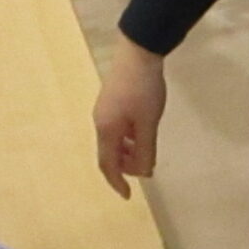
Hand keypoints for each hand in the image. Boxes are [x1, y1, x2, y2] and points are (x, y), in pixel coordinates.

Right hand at [93, 36, 167, 198]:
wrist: (137, 52)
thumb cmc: (143, 89)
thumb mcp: (148, 123)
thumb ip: (145, 150)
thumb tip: (144, 172)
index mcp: (106, 130)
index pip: (108, 165)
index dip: (117, 182)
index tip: (128, 195)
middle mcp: (101, 122)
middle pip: (109, 154)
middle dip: (125, 166)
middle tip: (146, 169)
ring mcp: (104, 111)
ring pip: (114, 141)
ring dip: (128, 152)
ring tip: (147, 152)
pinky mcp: (111, 102)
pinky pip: (116, 129)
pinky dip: (128, 139)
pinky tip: (142, 134)